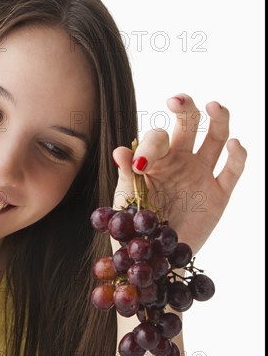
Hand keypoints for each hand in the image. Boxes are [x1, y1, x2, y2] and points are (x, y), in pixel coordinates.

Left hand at [112, 94, 246, 255]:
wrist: (152, 254)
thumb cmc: (134, 224)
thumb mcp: (126, 200)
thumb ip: (126, 176)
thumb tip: (119, 151)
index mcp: (154, 159)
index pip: (157, 138)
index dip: (150, 146)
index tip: (141, 164)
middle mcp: (179, 160)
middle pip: (188, 125)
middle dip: (184, 108)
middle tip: (176, 100)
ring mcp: (200, 174)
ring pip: (215, 138)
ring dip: (218, 119)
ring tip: (214, 106)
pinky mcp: (218, 194)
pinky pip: (231, 171)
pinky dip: (237, 156)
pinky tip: (235, 144)